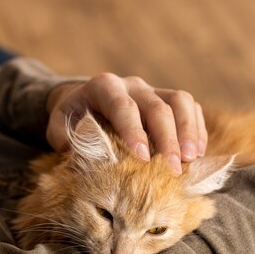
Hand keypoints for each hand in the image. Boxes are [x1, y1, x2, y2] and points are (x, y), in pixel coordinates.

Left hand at [46, 73, 207, 173]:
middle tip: (172, 168)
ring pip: (180, 101)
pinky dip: (196, 130)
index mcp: (103, 87)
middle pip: (157, 106)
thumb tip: (82, 155)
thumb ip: (64, 138)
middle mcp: (131, 85)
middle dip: (167, 138)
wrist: (83, 103)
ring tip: (190, 159)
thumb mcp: (58, 126)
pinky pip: (190, 108)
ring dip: (188, 131)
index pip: (122, 107)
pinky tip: (196, 155)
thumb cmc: (72, 119)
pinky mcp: (167, 99)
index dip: (133, 130)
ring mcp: (152, 90)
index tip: (142, 157)